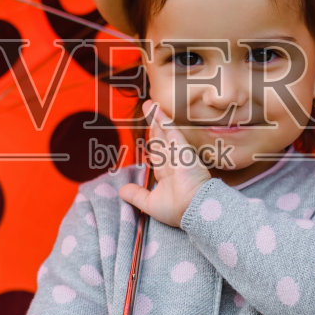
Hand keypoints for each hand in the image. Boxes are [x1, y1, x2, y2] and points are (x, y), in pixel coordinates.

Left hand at [118, 99, 212, 228]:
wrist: (194, 210)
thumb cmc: (177, 210)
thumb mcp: (149, 203)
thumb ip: (135, 195)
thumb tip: (121, 191)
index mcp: (167, 174)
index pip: (157, 154)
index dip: (152, 143)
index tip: (149, 134)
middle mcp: (173, 161)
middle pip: (160, 139)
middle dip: (154, 125)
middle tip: (147, 110)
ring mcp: (179, 154)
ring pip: (164, 131)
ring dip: (156, 117)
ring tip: (148, 104)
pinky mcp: (183, 148)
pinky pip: (171, 130)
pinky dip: (163, 119)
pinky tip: (155, 108)